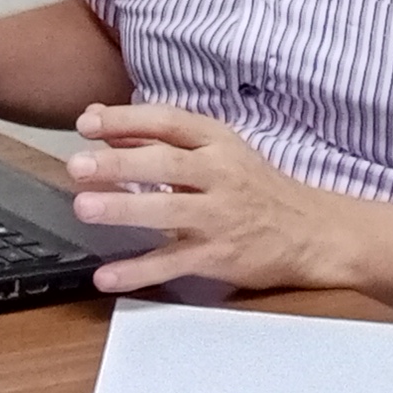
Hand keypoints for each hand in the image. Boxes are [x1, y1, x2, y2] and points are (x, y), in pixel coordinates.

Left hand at [66, 103, 353, 296]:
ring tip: (83, 207)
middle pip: (165, 164)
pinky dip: (138, 270)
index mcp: (218, 142)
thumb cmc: (255, 187)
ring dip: (124, 208)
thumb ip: (157, 137)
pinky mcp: (220, 256)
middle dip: (119, 163)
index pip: (168, 122)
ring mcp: (221, 216)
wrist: (315, 232)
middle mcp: (220, 174)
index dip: (126, 120)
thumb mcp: (215, 151)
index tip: (87, 123)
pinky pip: (174, 262)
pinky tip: (106, 275)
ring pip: (168, 210)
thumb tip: (96, 117)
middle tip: (77, 166)